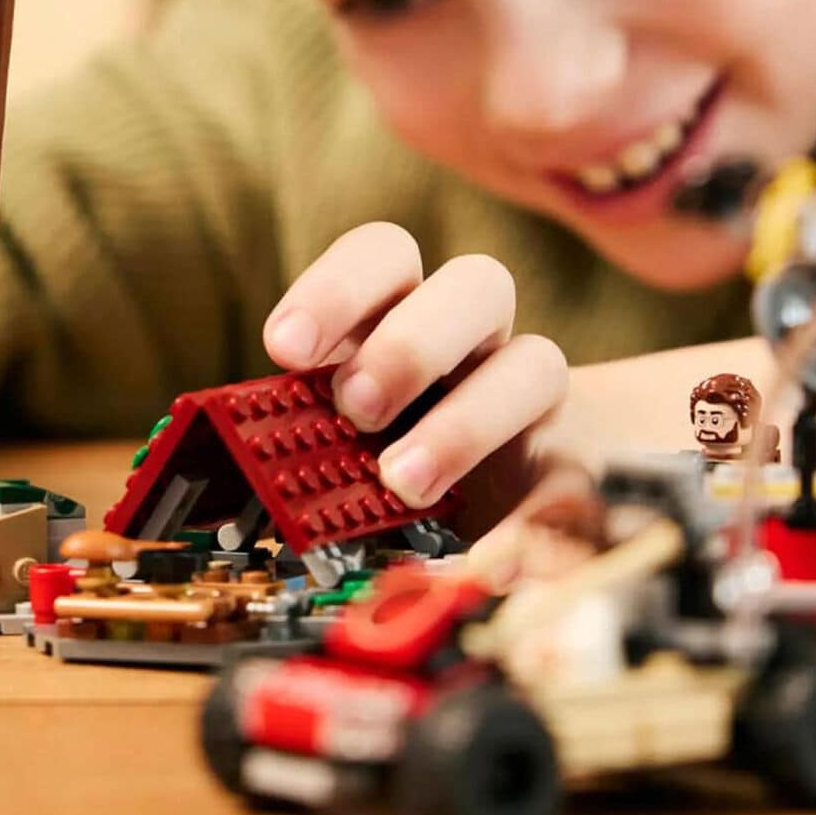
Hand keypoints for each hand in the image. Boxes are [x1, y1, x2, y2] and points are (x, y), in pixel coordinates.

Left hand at [263, 222, 566, 522]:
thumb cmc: (386, 448)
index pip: (386, 255)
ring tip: (405, 481)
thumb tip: (237, 452)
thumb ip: (303, 427)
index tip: (285, 350)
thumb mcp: (334, 428)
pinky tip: (491, 560)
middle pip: (477, 283)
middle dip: (411, 343)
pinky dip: (536, 522)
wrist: (498, 499)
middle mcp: (479, 336)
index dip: (335, 289)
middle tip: (355, 408)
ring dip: (467, 423)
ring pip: (538, 362)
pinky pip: (578, 481)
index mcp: (406, 307)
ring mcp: (532, 396)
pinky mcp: (573, 468)